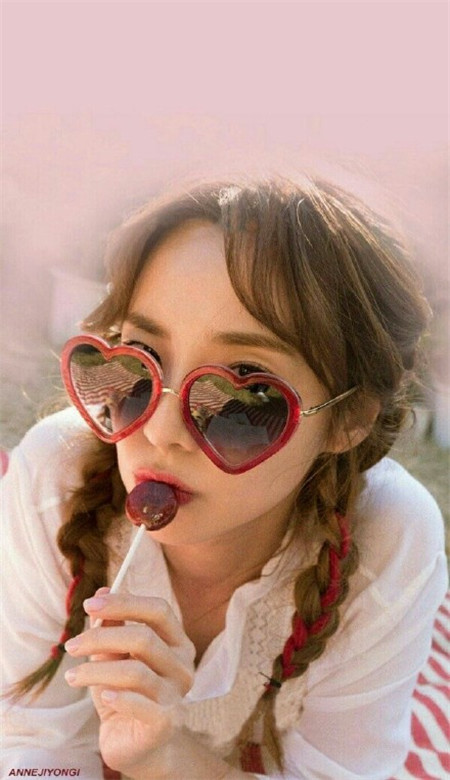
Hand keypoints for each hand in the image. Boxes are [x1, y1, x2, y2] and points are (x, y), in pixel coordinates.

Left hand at [64, 588, 195, 777]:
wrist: (137, 745)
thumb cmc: (125, 693)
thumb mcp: (114, 656)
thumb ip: (112, 626)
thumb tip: (101, 592)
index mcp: (177, 642)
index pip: (158, 610)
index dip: (124, 602)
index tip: (89, 604)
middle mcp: (183, 665)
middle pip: (143, 638)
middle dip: (102, 637)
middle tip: (71, 645)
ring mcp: (177, 695)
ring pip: (134, 671)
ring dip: (96, 670)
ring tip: (72, 676)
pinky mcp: (166, 722)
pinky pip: (141, 704)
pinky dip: (118, 697)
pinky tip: (102, 697)